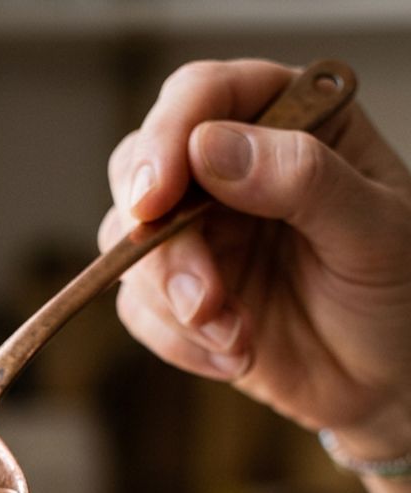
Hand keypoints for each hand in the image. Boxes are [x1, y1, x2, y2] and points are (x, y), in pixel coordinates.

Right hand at [98, 59, 410, 465]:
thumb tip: (210, 149)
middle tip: (197, 298)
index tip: (155, 198)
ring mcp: (201, 232)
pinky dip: (177, 341)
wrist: (386, 377)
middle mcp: (231, 169)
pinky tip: (234, 357)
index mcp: (287, 122)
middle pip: (140, 165)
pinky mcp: (180, 294)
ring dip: (173, 301)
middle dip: (156, 237)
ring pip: (128, 242)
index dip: (167, 136)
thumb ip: (303, 179)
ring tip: (236, 339)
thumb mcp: (373, 229)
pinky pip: (138, 307)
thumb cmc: (398, 290)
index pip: (204, 96)